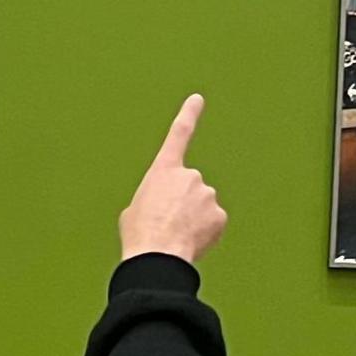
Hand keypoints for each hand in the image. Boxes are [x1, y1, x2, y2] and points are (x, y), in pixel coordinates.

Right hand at [118, 94, 223, 264]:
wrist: (157, 256)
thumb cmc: (140, 234)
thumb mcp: (135, 209)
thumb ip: (154, 198)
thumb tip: (164, 209)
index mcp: (163, 170)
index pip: (178, 135)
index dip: (189, 115)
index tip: (198, 99)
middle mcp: (190, 176)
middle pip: (190, 188)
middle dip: (183, 204)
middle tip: (167, 224)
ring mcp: (207, 194)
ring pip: (203, 207)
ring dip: (192, 220)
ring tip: (176, 236)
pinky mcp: (219, 216)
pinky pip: (212, 224)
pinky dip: (204, 233)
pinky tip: (189, 243)